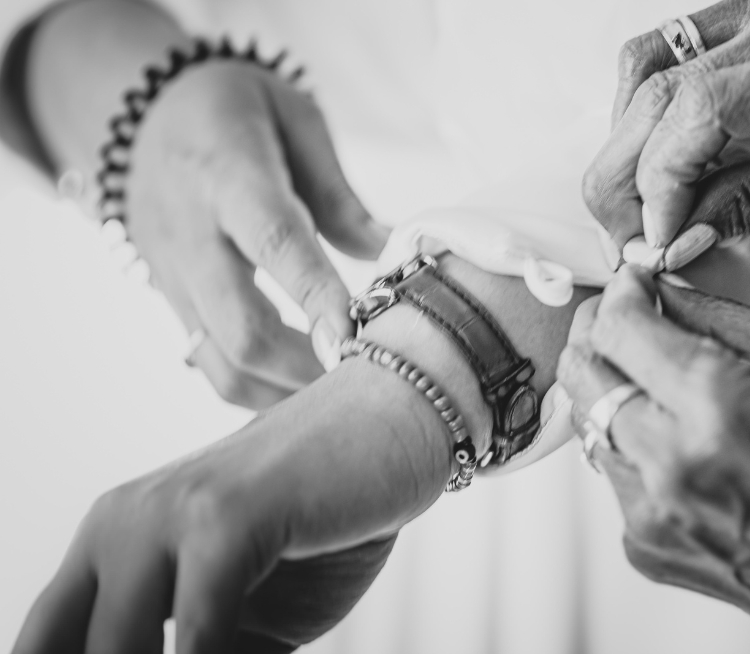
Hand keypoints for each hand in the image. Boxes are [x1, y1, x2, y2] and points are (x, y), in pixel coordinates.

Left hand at [12, 357, 450, 653]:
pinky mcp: (223, 519)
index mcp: (110, 541)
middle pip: (75, 650)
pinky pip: (200, 641)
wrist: (402, 417)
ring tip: (258, 651)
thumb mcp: (252, 612)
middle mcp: (117, 525)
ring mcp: (164, 517)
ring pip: (117, 651)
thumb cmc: (334, 518)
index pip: (48, 642)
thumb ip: (205, 646)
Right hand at [27, 0, 389, 408]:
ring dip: (287, 391)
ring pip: (222, 363)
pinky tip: (307, 387)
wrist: (138, 112)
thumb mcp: (295, 120)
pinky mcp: (170, 302)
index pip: (275, 242)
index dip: (315, 294)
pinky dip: (260, 390)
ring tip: (346, 392)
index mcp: (230, 175)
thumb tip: (392, 253)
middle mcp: (193, 234)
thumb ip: (340, 196)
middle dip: (308, 365)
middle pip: (241, 326)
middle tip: (368, 376)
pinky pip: (211, 365)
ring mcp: (173, 276)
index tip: (354, 335)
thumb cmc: (235, 108)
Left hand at [557, 267, 749, 651]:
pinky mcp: (648, 549)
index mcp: (717, 404)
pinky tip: (687, 445)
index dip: (619, 292)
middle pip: (581, 374)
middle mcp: (671, 465)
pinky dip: (638, 447)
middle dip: (600, 333)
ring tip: (666, 384)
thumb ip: (722, 313)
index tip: (633, 281)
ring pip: (590, 423)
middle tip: (631, 318)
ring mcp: (653, 515)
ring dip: (618, 391)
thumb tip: (658, 287)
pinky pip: (616, 474)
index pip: (617, 328)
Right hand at [584, 0, 749, 262]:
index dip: (657, 185)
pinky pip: (671, 49)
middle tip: (620, 238)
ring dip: (626, 139)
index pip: (700, 112)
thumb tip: (664, 237)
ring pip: (650, 62)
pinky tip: (654, 160)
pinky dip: (648, 109)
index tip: (652, 244)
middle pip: (661, 86)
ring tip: (631, 207)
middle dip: (624, 173)